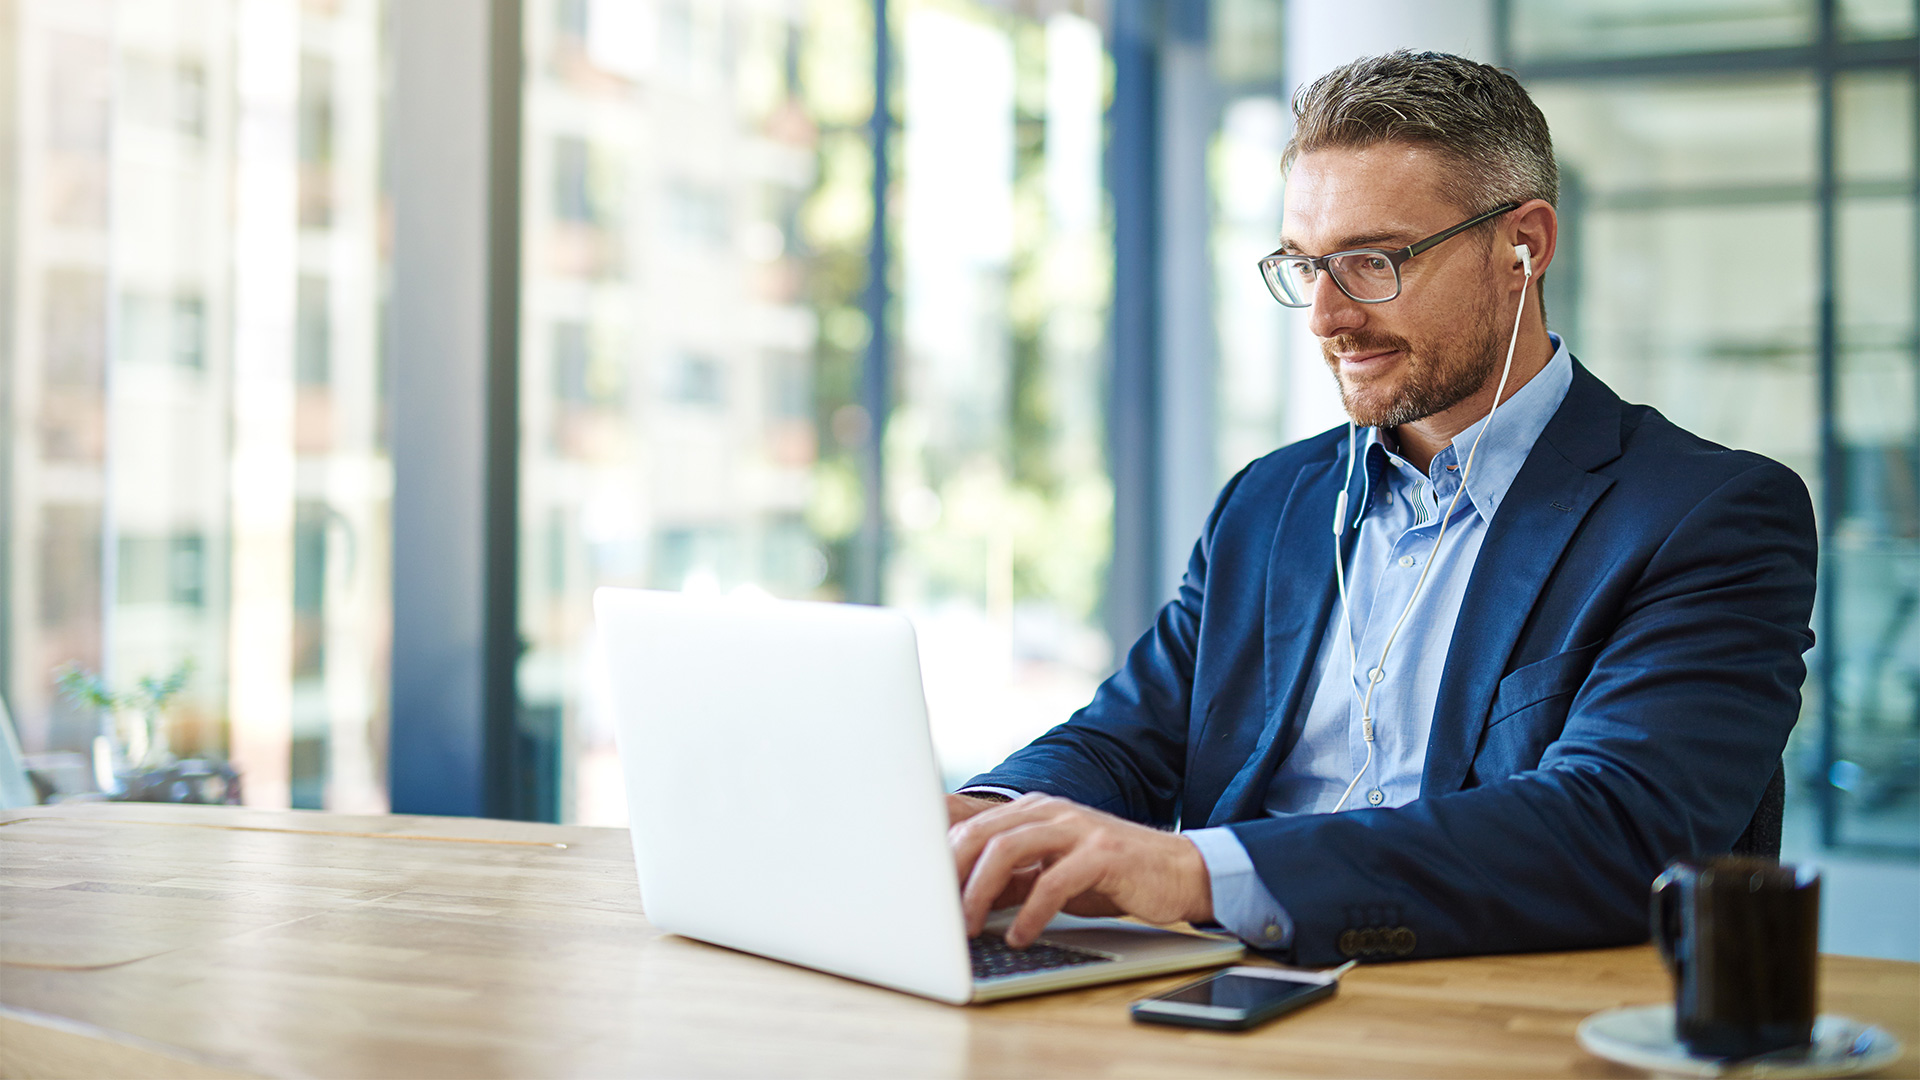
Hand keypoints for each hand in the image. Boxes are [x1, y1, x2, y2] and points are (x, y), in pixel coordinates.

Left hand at [948, 793, 1211, 947]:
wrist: (1180, 872)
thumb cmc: (1111, 876)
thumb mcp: (1053, 874)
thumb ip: (1013, 879)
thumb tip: (960, 901)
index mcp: (1033, 811)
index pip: (972, 825)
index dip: (940, 858)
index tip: (919, 893)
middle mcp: (1051, 811)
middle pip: (982, 832)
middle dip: (951, 875)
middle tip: (935, 916)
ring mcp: (1077, 829)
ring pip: (1009, 849)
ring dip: (980, 891)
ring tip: (968, 928)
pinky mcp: (1104, 853)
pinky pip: (1054, 880)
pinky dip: (1030, 911)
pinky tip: (1020, 935)